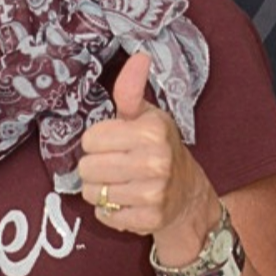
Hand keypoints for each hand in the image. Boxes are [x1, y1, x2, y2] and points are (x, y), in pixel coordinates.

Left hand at [77, 52, 216, 239]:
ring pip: (93, 193)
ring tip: (121, 183)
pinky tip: (128, 201)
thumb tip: (139, 56)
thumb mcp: (146, 115)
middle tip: (115, 165)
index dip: (97, 141)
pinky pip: (105, 214)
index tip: (114, 143)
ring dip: (101, 190)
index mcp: (151, 130)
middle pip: (87, 167)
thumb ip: (131, 90)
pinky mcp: (149, 219)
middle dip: (95, 167)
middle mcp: (155, 161)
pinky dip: (110, 210)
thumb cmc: (160, 148)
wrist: (188, 194)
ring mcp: (153, 193)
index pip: (90, 139)